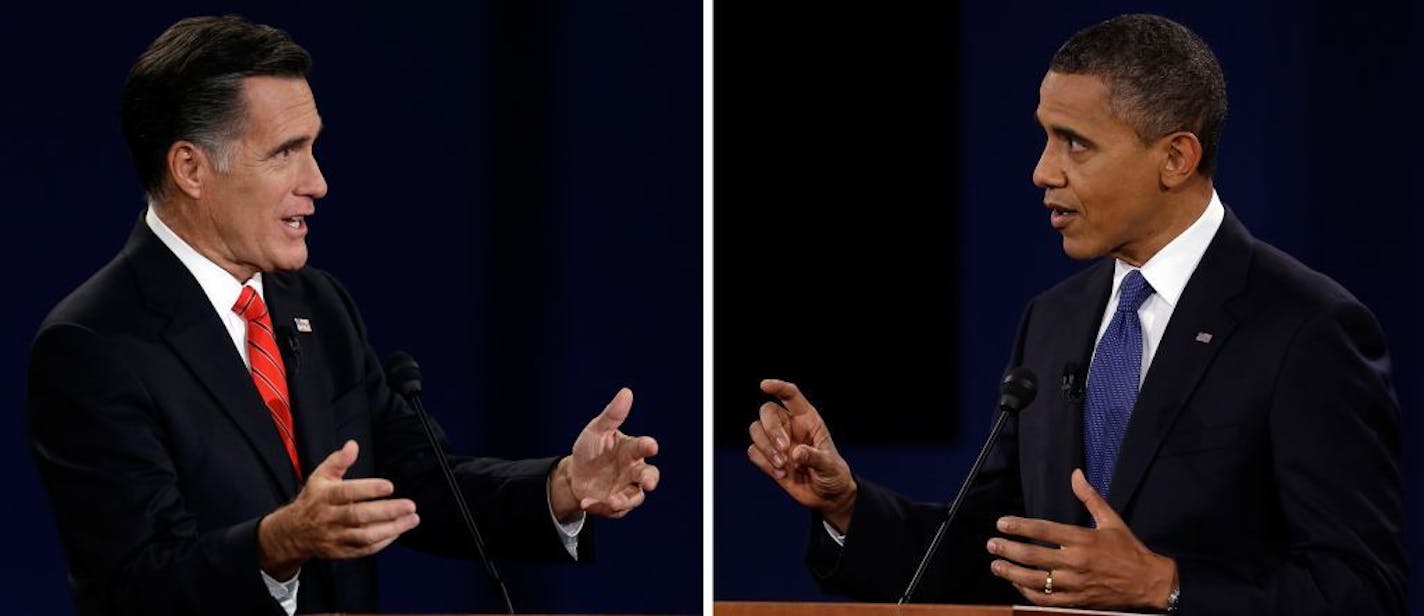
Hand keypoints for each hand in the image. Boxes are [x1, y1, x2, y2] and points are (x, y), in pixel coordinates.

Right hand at [257, 440, 419, 578]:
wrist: (293, 532)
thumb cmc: (313, 500)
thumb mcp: (321, 477)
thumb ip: (338, 461)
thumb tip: (352, 445)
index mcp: (324, 496)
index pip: (347, 492)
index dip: (368, 489)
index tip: (390, 486)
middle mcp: (329, 518)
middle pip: (358, 516)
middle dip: (387, 511)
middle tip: (410, 506)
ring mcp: (334, 537)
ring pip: (364, 536)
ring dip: (391, 529)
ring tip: (411, 519)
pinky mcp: (340, 552)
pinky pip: (363, 550)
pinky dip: (382, 543)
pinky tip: (397, 532)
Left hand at [550, 387, 659, 519]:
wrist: (573, 474)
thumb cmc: (590, 449)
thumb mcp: (596, 431)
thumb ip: (612, 415)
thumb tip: (626, 392)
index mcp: (631, 450)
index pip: (643, 446)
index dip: (648, 446)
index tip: (652, 445)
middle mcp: (633, 470)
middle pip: (649, 476)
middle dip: (650, 480)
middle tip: (647, 484)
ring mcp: (625, 488)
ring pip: (634, 497)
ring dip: (624, 500)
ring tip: (610, 501)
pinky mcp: (615, 505)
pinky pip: (613, 509)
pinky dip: (599, 507)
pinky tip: (586, 502)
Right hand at [746, 379, 856, 531]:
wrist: (826, 496)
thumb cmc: (833, 474)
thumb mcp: (830, 466)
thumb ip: (815, 458)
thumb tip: (797, 453)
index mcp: (807, 420)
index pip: (790, 396)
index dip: (778, 387)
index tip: (764, 385)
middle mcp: (789, 426)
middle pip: (767, 412)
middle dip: (771, 429)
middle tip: (784, 448)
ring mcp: (777, 442)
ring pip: (756, 430)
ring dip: (766, 448)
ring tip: (783, 466)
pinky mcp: (768, 458)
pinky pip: (753, 452)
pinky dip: (764, 463)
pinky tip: (781, 474)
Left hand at [986, 469, 1176, 609]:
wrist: (1149, 583)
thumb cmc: (1129, 550)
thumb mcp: (1111, 520)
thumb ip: (1090, 497)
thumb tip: (1076, 474)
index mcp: (1083, 539)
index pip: (1044, 531)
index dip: (1020, 527)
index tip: (1002, 523)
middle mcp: (1076, 562)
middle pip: (1034, 556)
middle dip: (1008, 550)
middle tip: (992, 545)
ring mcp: (1075, 584)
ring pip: (1036, 580)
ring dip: (1012, 573)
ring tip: (996, 566)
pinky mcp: (1077, 601)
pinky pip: (1047, 600)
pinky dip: (1028, 593)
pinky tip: (1017, 584)